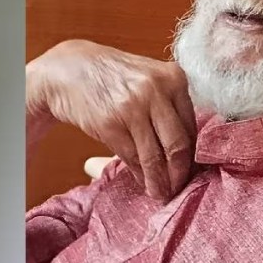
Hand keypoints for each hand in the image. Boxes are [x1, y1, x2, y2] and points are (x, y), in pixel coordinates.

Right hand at [26, 40, 196, 199]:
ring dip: (158, 181)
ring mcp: (132, 107)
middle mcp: (157, 90)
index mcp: (174, 77)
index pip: (191, 127)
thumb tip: (188, 151)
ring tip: (160, 194)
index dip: (192, 155)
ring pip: (154, 156)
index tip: (191, 173)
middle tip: (178, 190)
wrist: (70, 69)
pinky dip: (139, 175)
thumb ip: (170, 106)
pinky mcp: (110, 124)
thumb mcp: (150, 78)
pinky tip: (142, 181)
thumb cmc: (115, 76)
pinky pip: (131, 158)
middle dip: (180, 174)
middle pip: (178, 145)